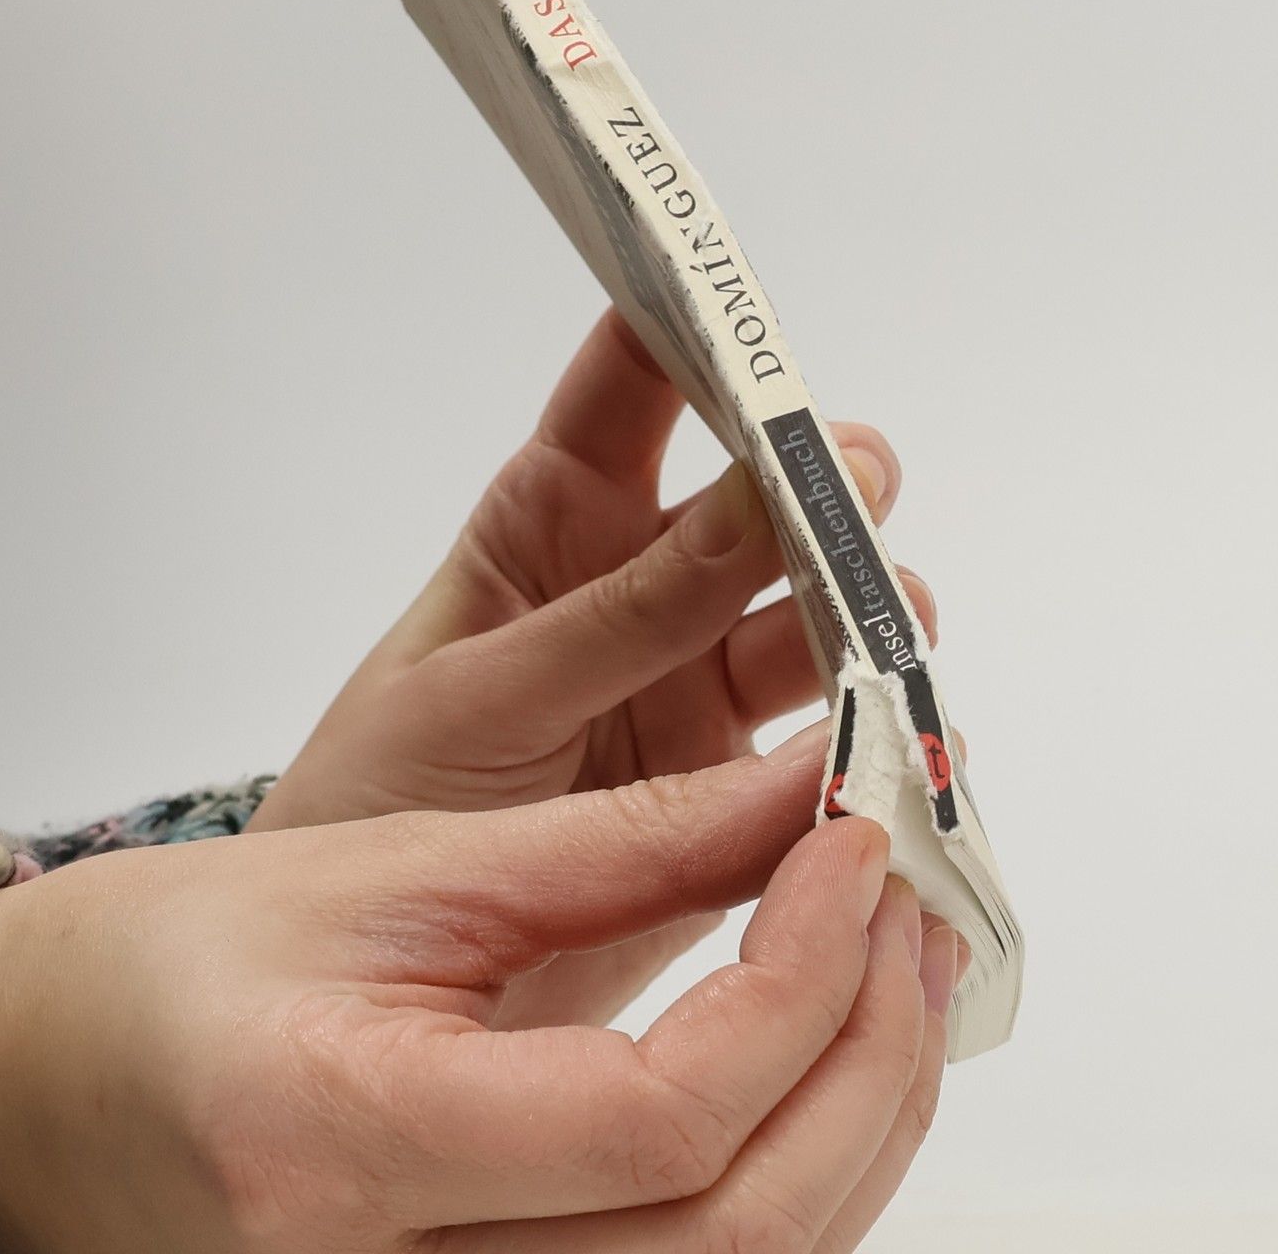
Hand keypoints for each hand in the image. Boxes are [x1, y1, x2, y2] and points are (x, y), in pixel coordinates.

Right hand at [0, 737, 966, 1253]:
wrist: (49, 1084)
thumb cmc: (172, 963)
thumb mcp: (393, 863)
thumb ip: (610, 844)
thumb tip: (794, 802)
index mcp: (350, 1145)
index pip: (659, 1121)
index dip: (795, 979)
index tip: (854, 845)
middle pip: (736, 1238)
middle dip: (866, 1055)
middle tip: (909, 897)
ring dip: (858, 1113)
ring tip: (895, 954)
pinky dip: (795, 1166)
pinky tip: (824, 1050)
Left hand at [248, 310, 938, 1021]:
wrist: (366, 977)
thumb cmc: (380, 791)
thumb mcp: (483, 693)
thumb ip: (622, 612)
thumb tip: (758, 497)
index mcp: (558, 514)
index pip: (640, 380)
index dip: (701, 323)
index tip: (757, 299)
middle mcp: (648, 580)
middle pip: (762, 495)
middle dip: (819, 478)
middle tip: (858, 482)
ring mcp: (700, 681)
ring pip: (818, 618)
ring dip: (871, 614)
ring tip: (900, 626)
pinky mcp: (739, 789)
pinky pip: (832, 747)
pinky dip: (880, 743)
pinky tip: (912, 743)